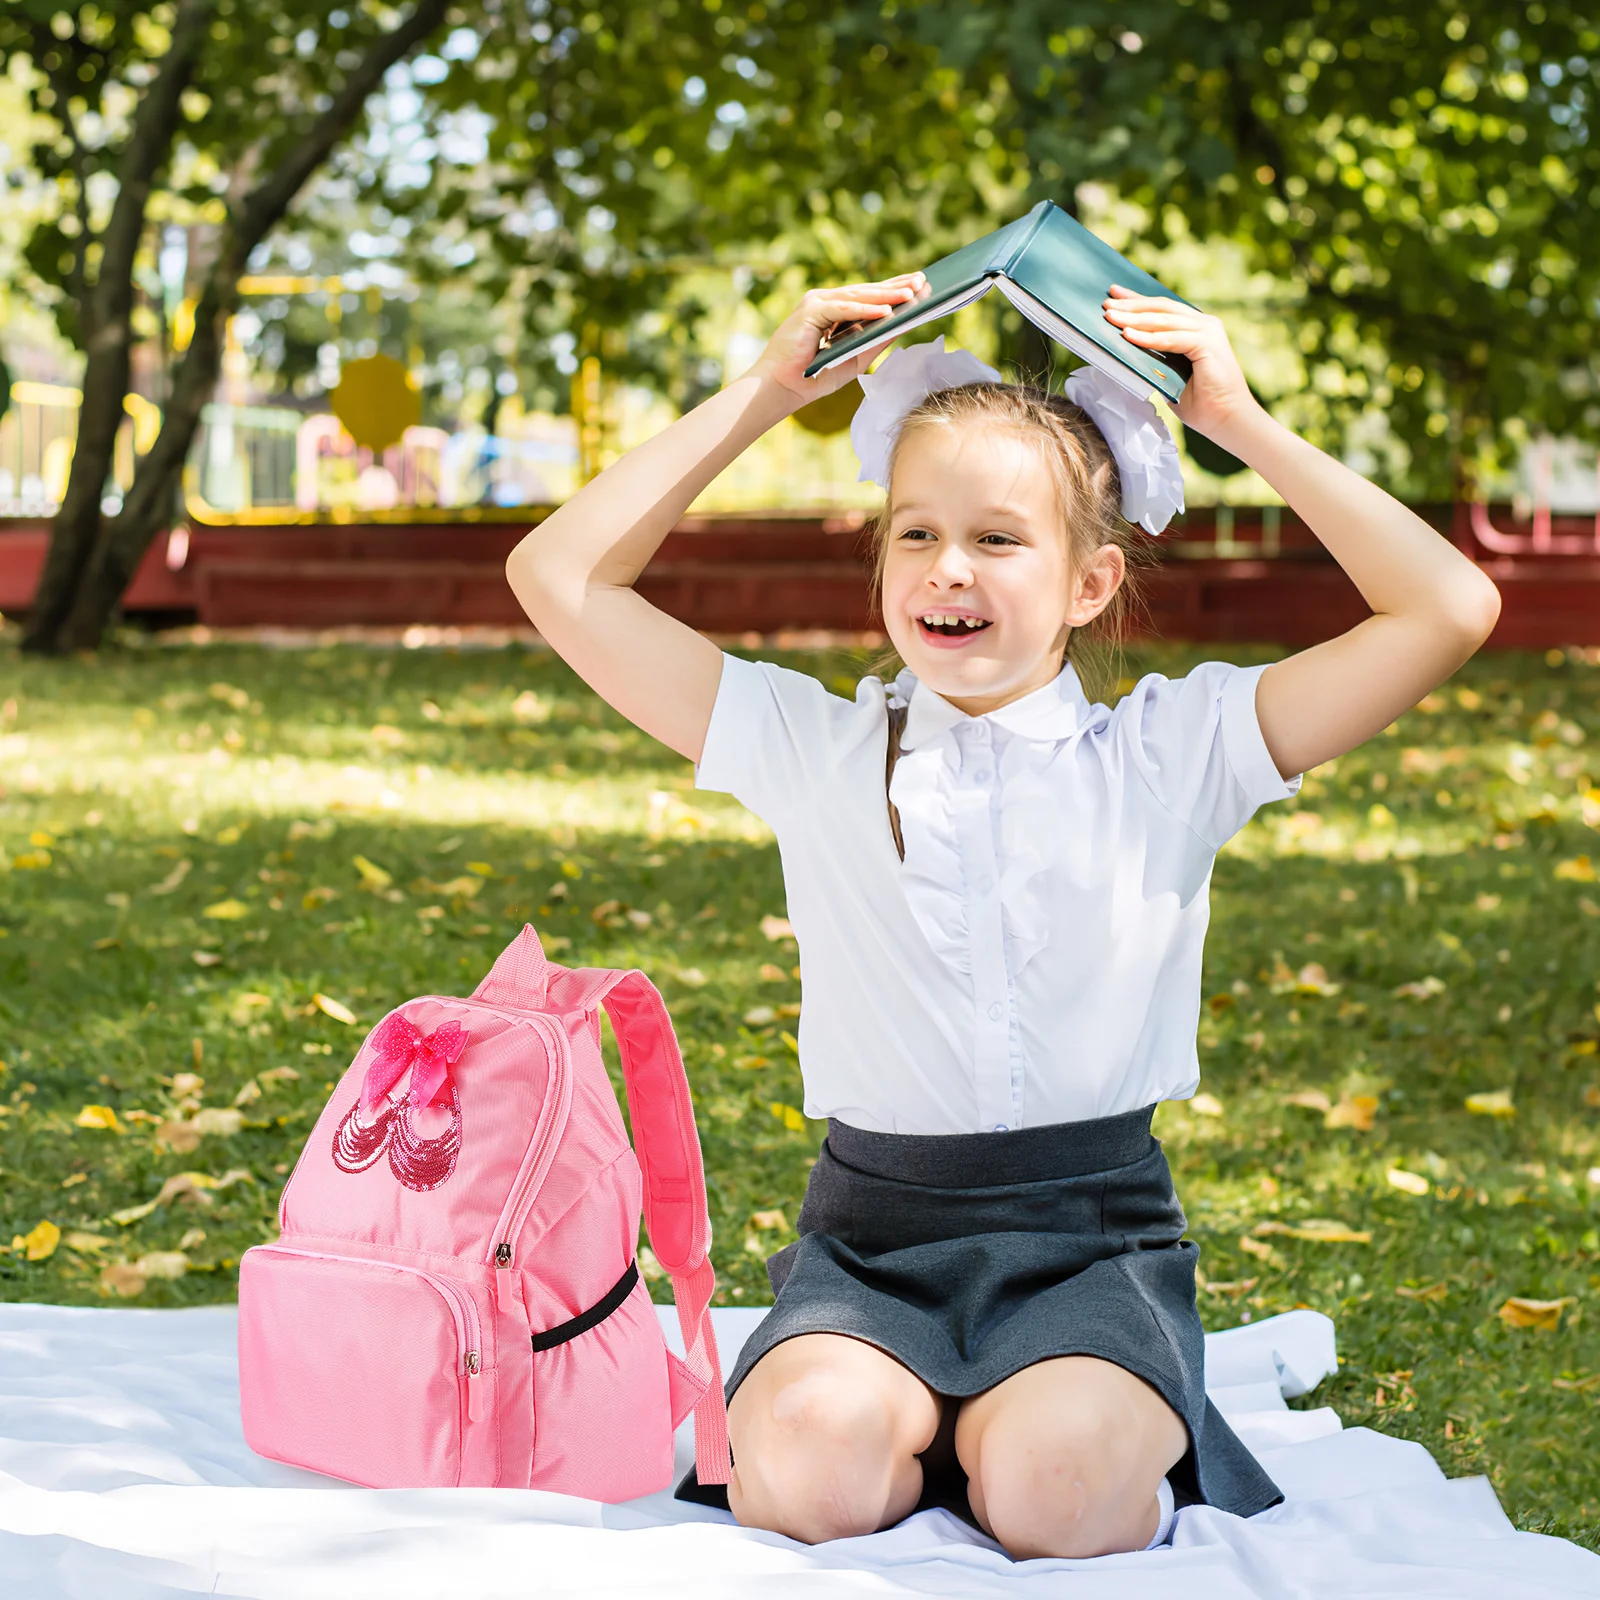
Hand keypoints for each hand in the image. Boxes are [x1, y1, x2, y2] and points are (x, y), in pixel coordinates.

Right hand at [748, 274, 929, 407]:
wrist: (781, 388)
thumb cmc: (813, 377)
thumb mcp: (853, 360)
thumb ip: (874, 343)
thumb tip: (900, 327)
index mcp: (834, 311)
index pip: (868, 297)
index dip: (893, 290)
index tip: (919, 285)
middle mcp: (825, 302)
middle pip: (866, 291)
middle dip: (895, 287)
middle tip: (922, 281)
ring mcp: (816, 303)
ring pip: (858, 296)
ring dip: (885, 295)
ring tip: (911, 294)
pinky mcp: (810, 310)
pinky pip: (843, 309)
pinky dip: (865, 310)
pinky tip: (886, 311)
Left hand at [1101, 286, 1262, 448]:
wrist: (1227, 420)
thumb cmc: (1201, 403)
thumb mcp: (1169, 376)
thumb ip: (1154, 360)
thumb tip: (1124, 350)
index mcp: (1196, 328)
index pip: (1162, 309)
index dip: (1137, 300)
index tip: (1113, 295)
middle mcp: (1204, 324)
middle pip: (1161, 308)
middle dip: (1131, 305)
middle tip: (1106, 303)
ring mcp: (1208, 331)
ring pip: (1164, 320)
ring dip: (1134, 318)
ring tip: (1110, 317)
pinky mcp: (1208, 343)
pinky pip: (1171, 338)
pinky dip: (1149, 338)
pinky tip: (1128, 335)